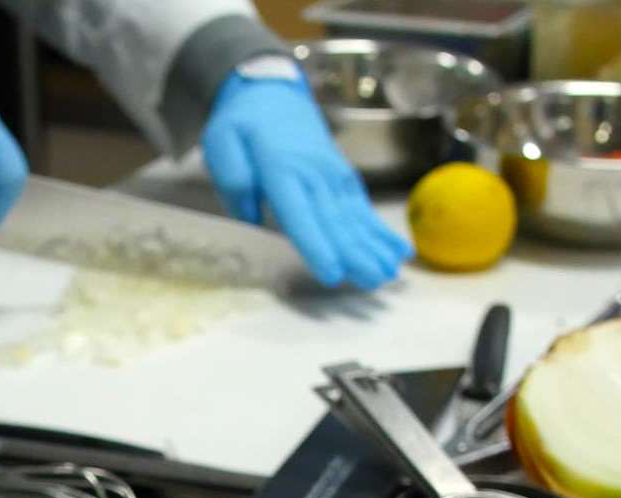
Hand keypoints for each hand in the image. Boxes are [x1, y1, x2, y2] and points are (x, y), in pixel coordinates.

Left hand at [200, 69, 410, 289]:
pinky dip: (381, 231)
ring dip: (374, 248)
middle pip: (335, 222)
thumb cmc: (242, 125)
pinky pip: (363, 208)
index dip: (317, 246)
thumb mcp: (221, 144)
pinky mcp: (343, 178)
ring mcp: (332, 175)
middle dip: (355, 255)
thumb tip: (252, 218)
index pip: (300, 215)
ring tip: (389, 274)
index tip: (332, 273)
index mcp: (281, 170)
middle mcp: (313, 174)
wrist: (271, 92)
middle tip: (373, 283)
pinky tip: (398, 252)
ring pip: (354, 218)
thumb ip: (234, 180)